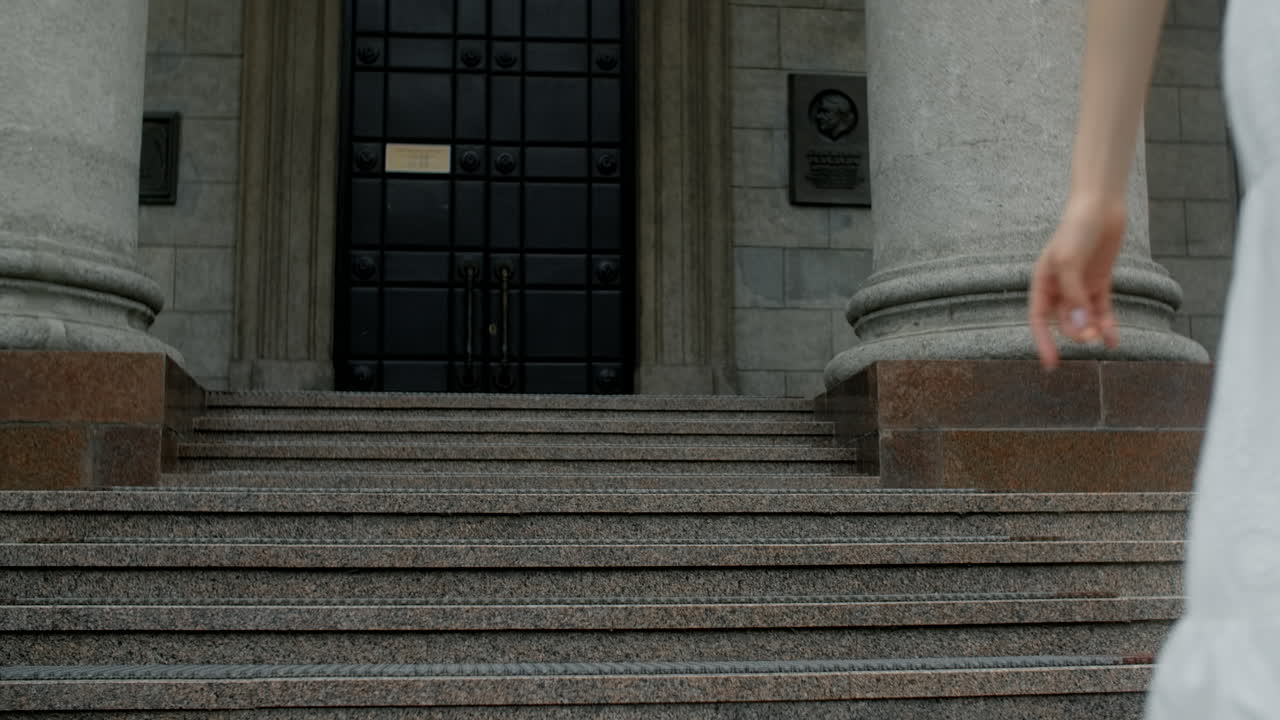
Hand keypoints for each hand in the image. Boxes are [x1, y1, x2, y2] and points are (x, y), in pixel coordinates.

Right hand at [1028, 200, 1124, 369]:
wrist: (1100, 207)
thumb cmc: (1077, 230)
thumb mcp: (1069, 263)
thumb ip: (1074, 297)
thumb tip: (1080, 329)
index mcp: (1043, 283)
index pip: (1038, 319)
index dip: (1043, 342)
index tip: (1052, 364)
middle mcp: (1059, 287)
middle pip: (1064, 321)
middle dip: (1075, 332)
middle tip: (1090, 337)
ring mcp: (1080, 285)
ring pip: (1084, 318)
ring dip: (1092, 331)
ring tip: (1104, 339)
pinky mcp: (1099, 282)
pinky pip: (1101, 310)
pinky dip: (1108, 325)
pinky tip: (1114, 340)